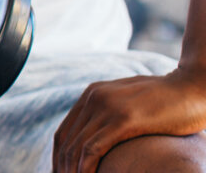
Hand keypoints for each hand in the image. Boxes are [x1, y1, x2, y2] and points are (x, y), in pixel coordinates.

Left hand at [53, 67, 205, 171]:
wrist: (196, 87)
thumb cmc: (171, 101)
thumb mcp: (132, 102)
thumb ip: (112, 113)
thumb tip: (103, 135)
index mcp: (93, 93)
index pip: (64, 132)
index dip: (59, 157)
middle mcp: (94, 97)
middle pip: (65, 140)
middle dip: (62, 166)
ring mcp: (107, 107)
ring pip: (76, 147)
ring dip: (71, 171)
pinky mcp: (123, 119)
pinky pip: (92, 149)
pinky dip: (85, 168)